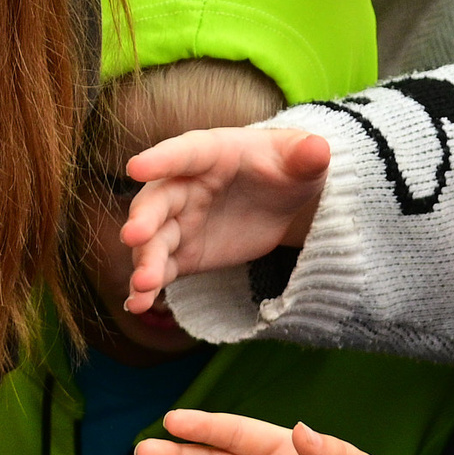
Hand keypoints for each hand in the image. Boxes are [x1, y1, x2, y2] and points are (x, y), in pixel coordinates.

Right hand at [121, 128, 330, 312]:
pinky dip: (148, 287)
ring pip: (154, 240)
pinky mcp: (184, 254)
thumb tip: (319, 149)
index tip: (135, 168)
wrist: (283, 200)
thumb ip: (306, 154)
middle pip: (158, 200)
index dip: (160, 160)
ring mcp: (181, 221)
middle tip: (134, 236)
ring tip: (142, 286)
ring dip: (144, 260)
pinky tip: (139, 305)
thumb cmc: (286, 168)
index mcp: (209, 154)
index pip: (183, 154)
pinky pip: (162, 269)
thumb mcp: (302, 160)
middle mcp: (185, 186)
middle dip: (143, 218)